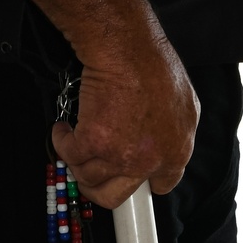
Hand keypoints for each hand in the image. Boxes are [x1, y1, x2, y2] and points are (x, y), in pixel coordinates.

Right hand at [51, 36, 198, 209]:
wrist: (127, 47)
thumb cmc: (153, 61)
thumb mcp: (181, 99)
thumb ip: (172, 127)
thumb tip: (158, 137)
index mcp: (176, 149)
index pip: (161, 184)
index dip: (139, 180)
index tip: (127, 173)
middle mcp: (149, 160)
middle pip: (116, 195)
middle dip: (98, 186)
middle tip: (90, 167)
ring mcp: (121, 156)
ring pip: (88, 178)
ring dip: (76, 162)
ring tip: (73, 143)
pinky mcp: (94, 144)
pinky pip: (69, 155)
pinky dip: (61, 142)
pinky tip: (62, 129)